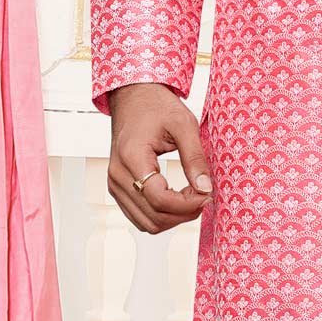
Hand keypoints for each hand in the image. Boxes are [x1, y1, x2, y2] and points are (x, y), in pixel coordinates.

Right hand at [105, 82, 213, 233]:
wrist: (133, 97)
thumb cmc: (157, 106)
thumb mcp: (184, 124)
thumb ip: (195, 157)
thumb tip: (205, 188)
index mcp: (131, 158)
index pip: (159, 199)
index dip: (187, 204)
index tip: (207, 194)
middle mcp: (117, 175)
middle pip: (153, 216)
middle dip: (184, 213)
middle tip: (204, 196)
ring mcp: (114, 184)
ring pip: (146, 223)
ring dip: (174, 219)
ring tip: (193, 198)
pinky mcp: (118, 189)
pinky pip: (140, 216)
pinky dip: (162, 216)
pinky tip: (178, 200)